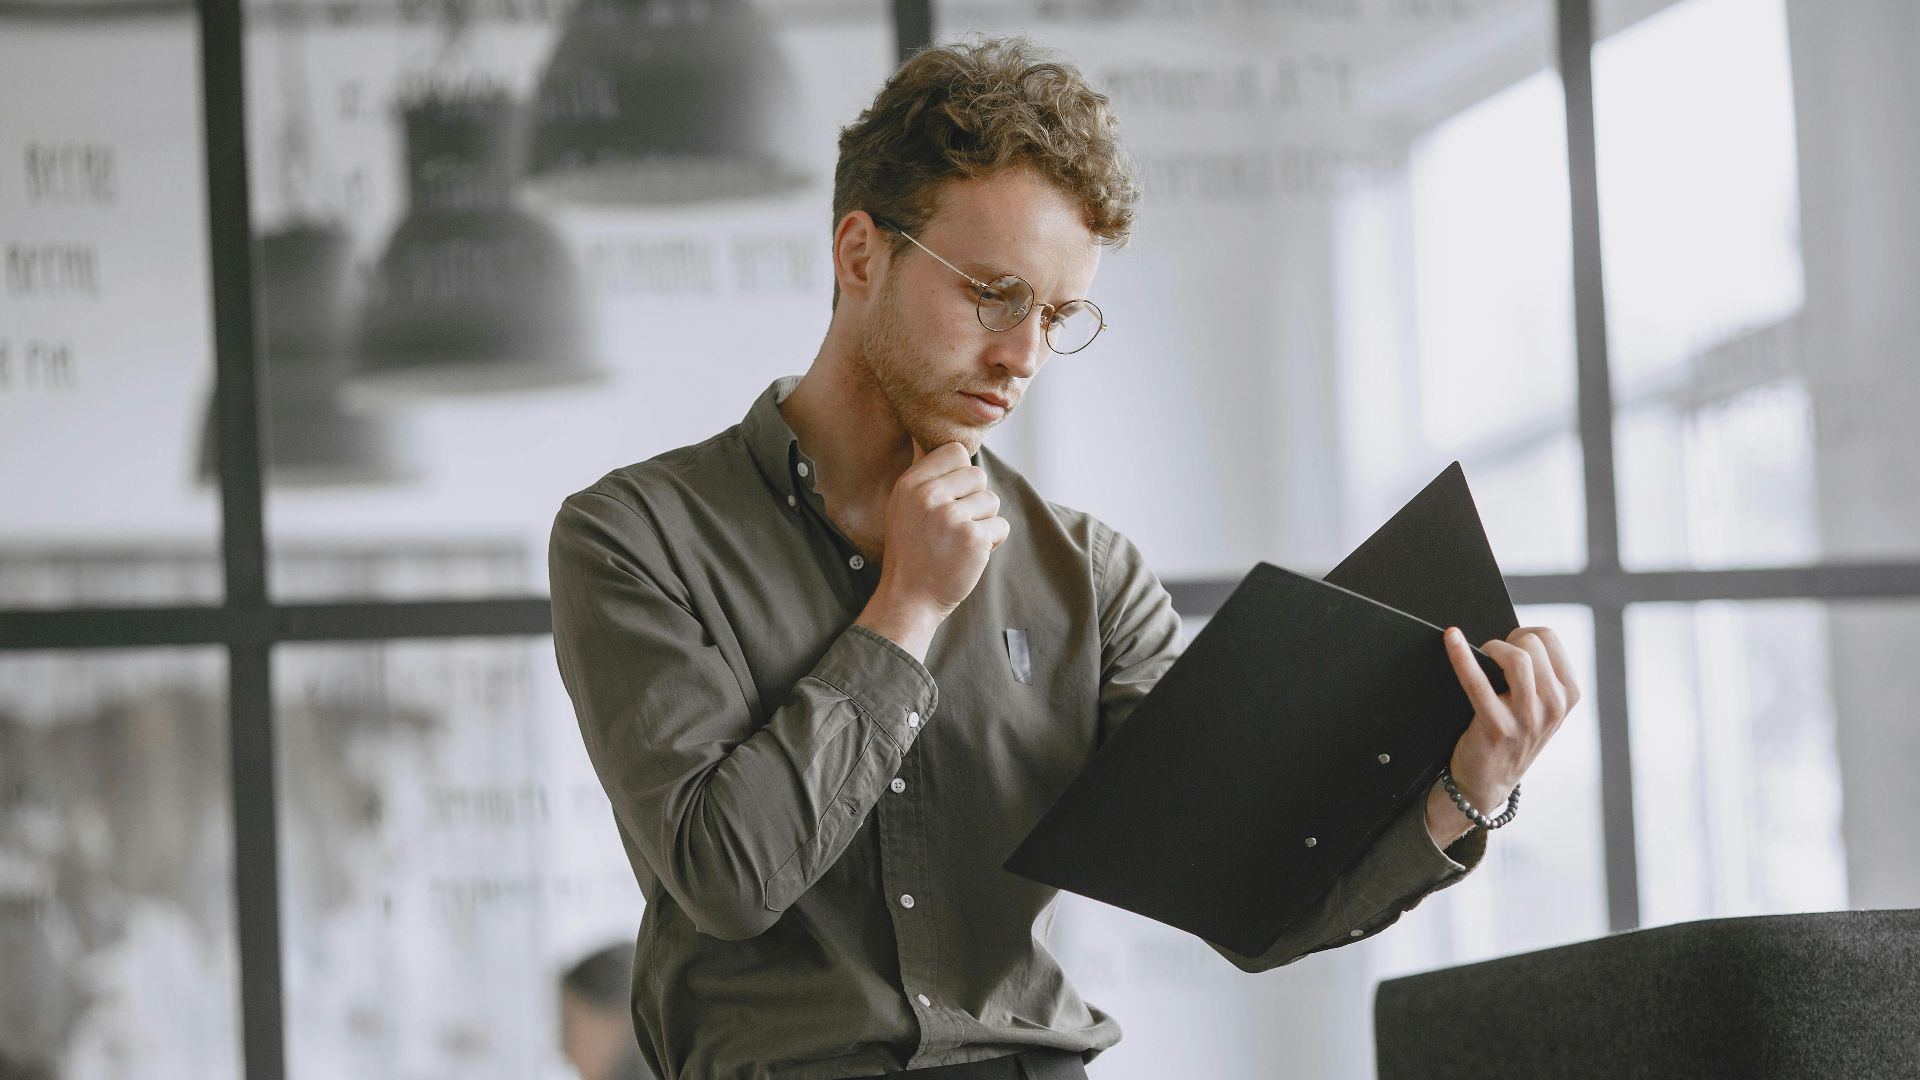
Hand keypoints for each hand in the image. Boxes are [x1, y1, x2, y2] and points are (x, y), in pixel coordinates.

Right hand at [856, 440, 1008, 656]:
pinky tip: (970, 555)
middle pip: (978, 475)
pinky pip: (1001, 526)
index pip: (955, 452)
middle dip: (975, 500)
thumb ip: (922, 473)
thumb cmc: (912, 551)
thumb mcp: (903, 505)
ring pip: (992, 501)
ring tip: (959, 542)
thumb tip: (930, 438)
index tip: (951, 498)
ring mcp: (951, 517)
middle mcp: (928, 496)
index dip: (961, 474)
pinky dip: (992, 542)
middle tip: (954, 526)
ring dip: (984, 523)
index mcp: (910, 484)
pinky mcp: (973, 538)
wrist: (909, 599)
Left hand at [1427, 625, 1581, 844]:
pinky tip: (1451, 639)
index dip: (1523, 632)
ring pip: (1516, 658)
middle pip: (1532, 643)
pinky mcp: (1498, 726)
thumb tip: (1508, 634)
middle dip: (1506, 640)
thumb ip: (1538, 674)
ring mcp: (1529, 718)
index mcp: (1569, 693)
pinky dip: (1461, 655)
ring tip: (1480, 655)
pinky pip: (1478, 681)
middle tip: (1491, 653)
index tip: (1508, 641)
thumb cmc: (1511, 732)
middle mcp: (1555, 705)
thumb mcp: (1541, 706)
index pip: (1550, 638)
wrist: (1489, 780)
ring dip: (1491, 647)